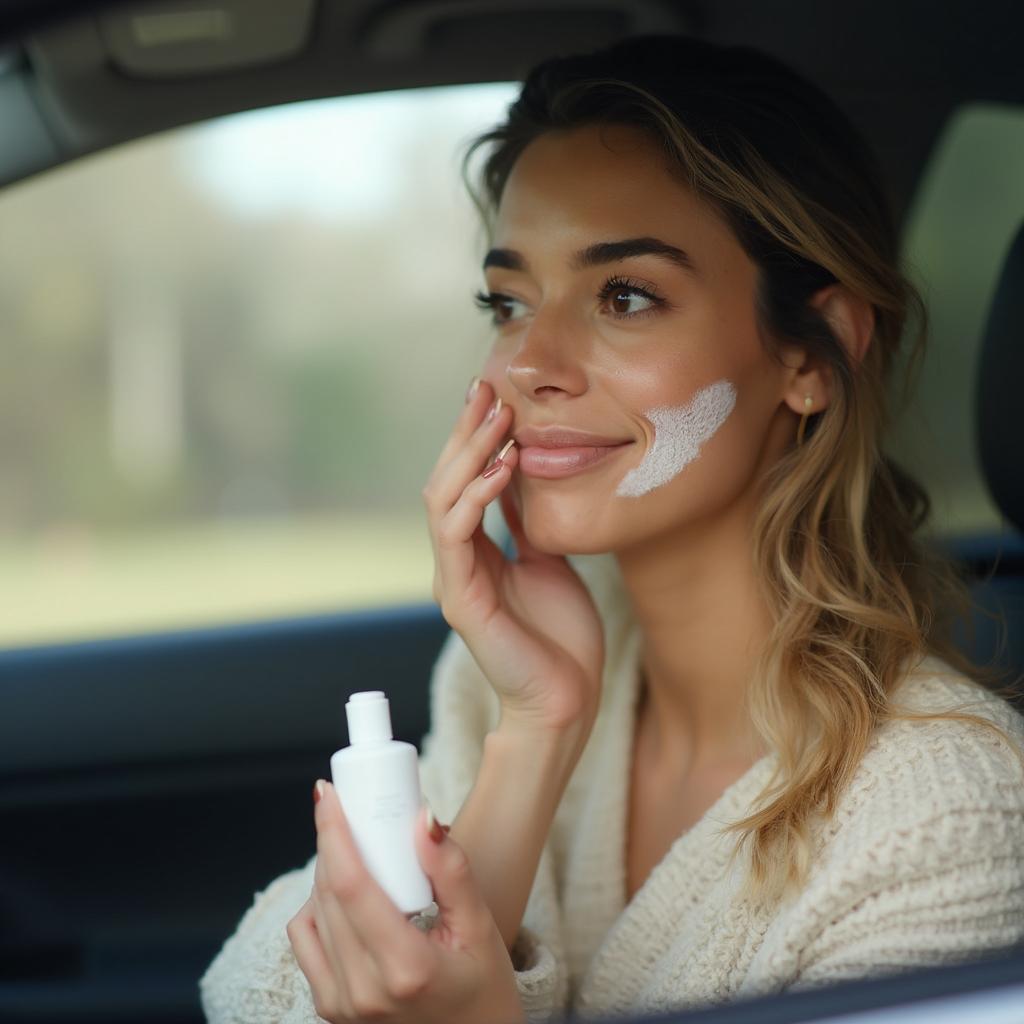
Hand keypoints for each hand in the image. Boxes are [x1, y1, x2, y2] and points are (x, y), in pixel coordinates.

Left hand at [287, 780, 525, 1023]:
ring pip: (312, 914)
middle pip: (328, 893)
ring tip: (360, 854)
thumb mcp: (480, 926)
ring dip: (328, 872)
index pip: (351, 885)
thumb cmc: (483, 989)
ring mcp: (341, 1005)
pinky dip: (319, 908)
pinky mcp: (330, 1010)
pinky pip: (307, 941)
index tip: (327, 793)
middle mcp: (363, 991)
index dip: (333, 831)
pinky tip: (348, 895)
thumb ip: (452, 871)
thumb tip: (422, 819)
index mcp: (405, 968)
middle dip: (334, 840)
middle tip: (353, 810)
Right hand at [422, 377, 605, 734]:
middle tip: (486, 387)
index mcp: (475, 553)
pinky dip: (477, 495)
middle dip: (465, 432)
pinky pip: (457, 534)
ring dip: (470, 454)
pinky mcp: (460, 599)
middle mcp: (456, 561)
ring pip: (442, 500)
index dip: (474, 438)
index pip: (463, 482)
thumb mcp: (549, 562)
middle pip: (445, 481)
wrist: (566, 700)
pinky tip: (504, 467)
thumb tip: (524, 476)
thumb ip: (528, 523)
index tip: (493, 395)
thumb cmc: (561, 637)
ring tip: (499, 418)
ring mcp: (453, 579)